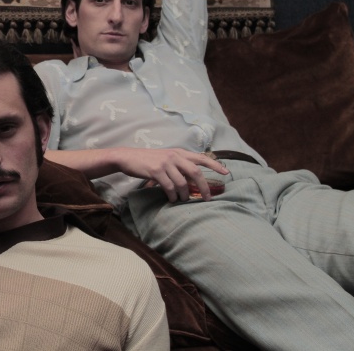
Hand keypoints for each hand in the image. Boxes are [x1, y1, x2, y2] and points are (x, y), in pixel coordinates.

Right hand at [45, 147, 228, 202]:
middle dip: (204, 187)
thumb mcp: (165, 157)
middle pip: (196, 173)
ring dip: (185, 195)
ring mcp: (165, 163)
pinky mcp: (156, 171)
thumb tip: (193, 180)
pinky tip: (171, 199)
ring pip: (183, 183)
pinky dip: (172, 196)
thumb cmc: (147, 160)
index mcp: (179, 152)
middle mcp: (174, 156)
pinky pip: (169, 187)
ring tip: (183, 200)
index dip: (215, 165)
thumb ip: (179, 164)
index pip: (202, 158)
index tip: (226, 173)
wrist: (127, 158)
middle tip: (207, 199)